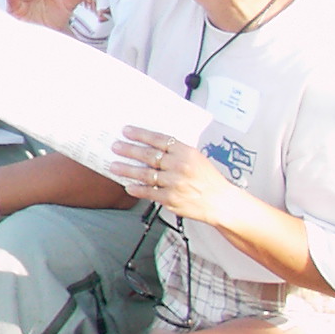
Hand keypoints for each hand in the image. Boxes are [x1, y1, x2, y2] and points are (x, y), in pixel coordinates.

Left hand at [112, 126, 236, 221]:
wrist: (221, 202)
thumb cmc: (209, 180)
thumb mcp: (197, 159)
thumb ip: (177, 152)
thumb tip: (152, 144)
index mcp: (187, 152)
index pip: (159, 139)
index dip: (141, 134)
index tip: (127, 131)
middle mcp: (179, 166)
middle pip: (148, 155)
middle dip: (128, 150)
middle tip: (115, 147)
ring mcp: (174, 183)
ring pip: (144, 174)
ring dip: (126, 169)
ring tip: (114, 166)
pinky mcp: (170, 199)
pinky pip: (148, 192)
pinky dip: (137, 189)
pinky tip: (128, 186)